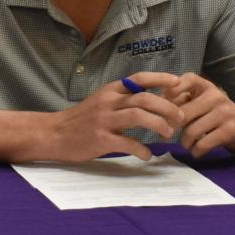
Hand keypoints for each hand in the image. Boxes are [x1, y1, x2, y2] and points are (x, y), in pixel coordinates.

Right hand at [46, 71, 183, 162]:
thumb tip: (153, 100)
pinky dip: (141, 149)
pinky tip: (147, 155)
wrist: (54, 134)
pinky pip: (126, 143)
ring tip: (168, 133)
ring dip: (158, 124)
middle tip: (180, 117)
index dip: (160, 78)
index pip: (139, 79)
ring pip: (138, 116)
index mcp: (111, 90)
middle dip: (167, 107)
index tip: (178, 82)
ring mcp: (104, 120)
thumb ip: (123, 99)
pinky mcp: (100, 139)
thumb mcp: (102, 101)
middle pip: (144, 98)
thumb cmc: (82, 119)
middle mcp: (109, 101)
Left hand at [170, 72, 234, 158]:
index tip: (162, 103)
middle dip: (171, 127)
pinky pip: (203, 144)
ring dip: (184, 143)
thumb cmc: (217, 113)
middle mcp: (215, 96)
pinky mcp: (230, 130)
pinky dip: (196, 151)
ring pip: (192, 131)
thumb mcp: (201, 102)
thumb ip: (181, 101)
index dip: (172, 90)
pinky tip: (196, 151)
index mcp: (206, 86)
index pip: (188, 79)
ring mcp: (224, 113)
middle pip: (183, 113)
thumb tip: (157, 104)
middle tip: (166, 135)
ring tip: (186, 144)